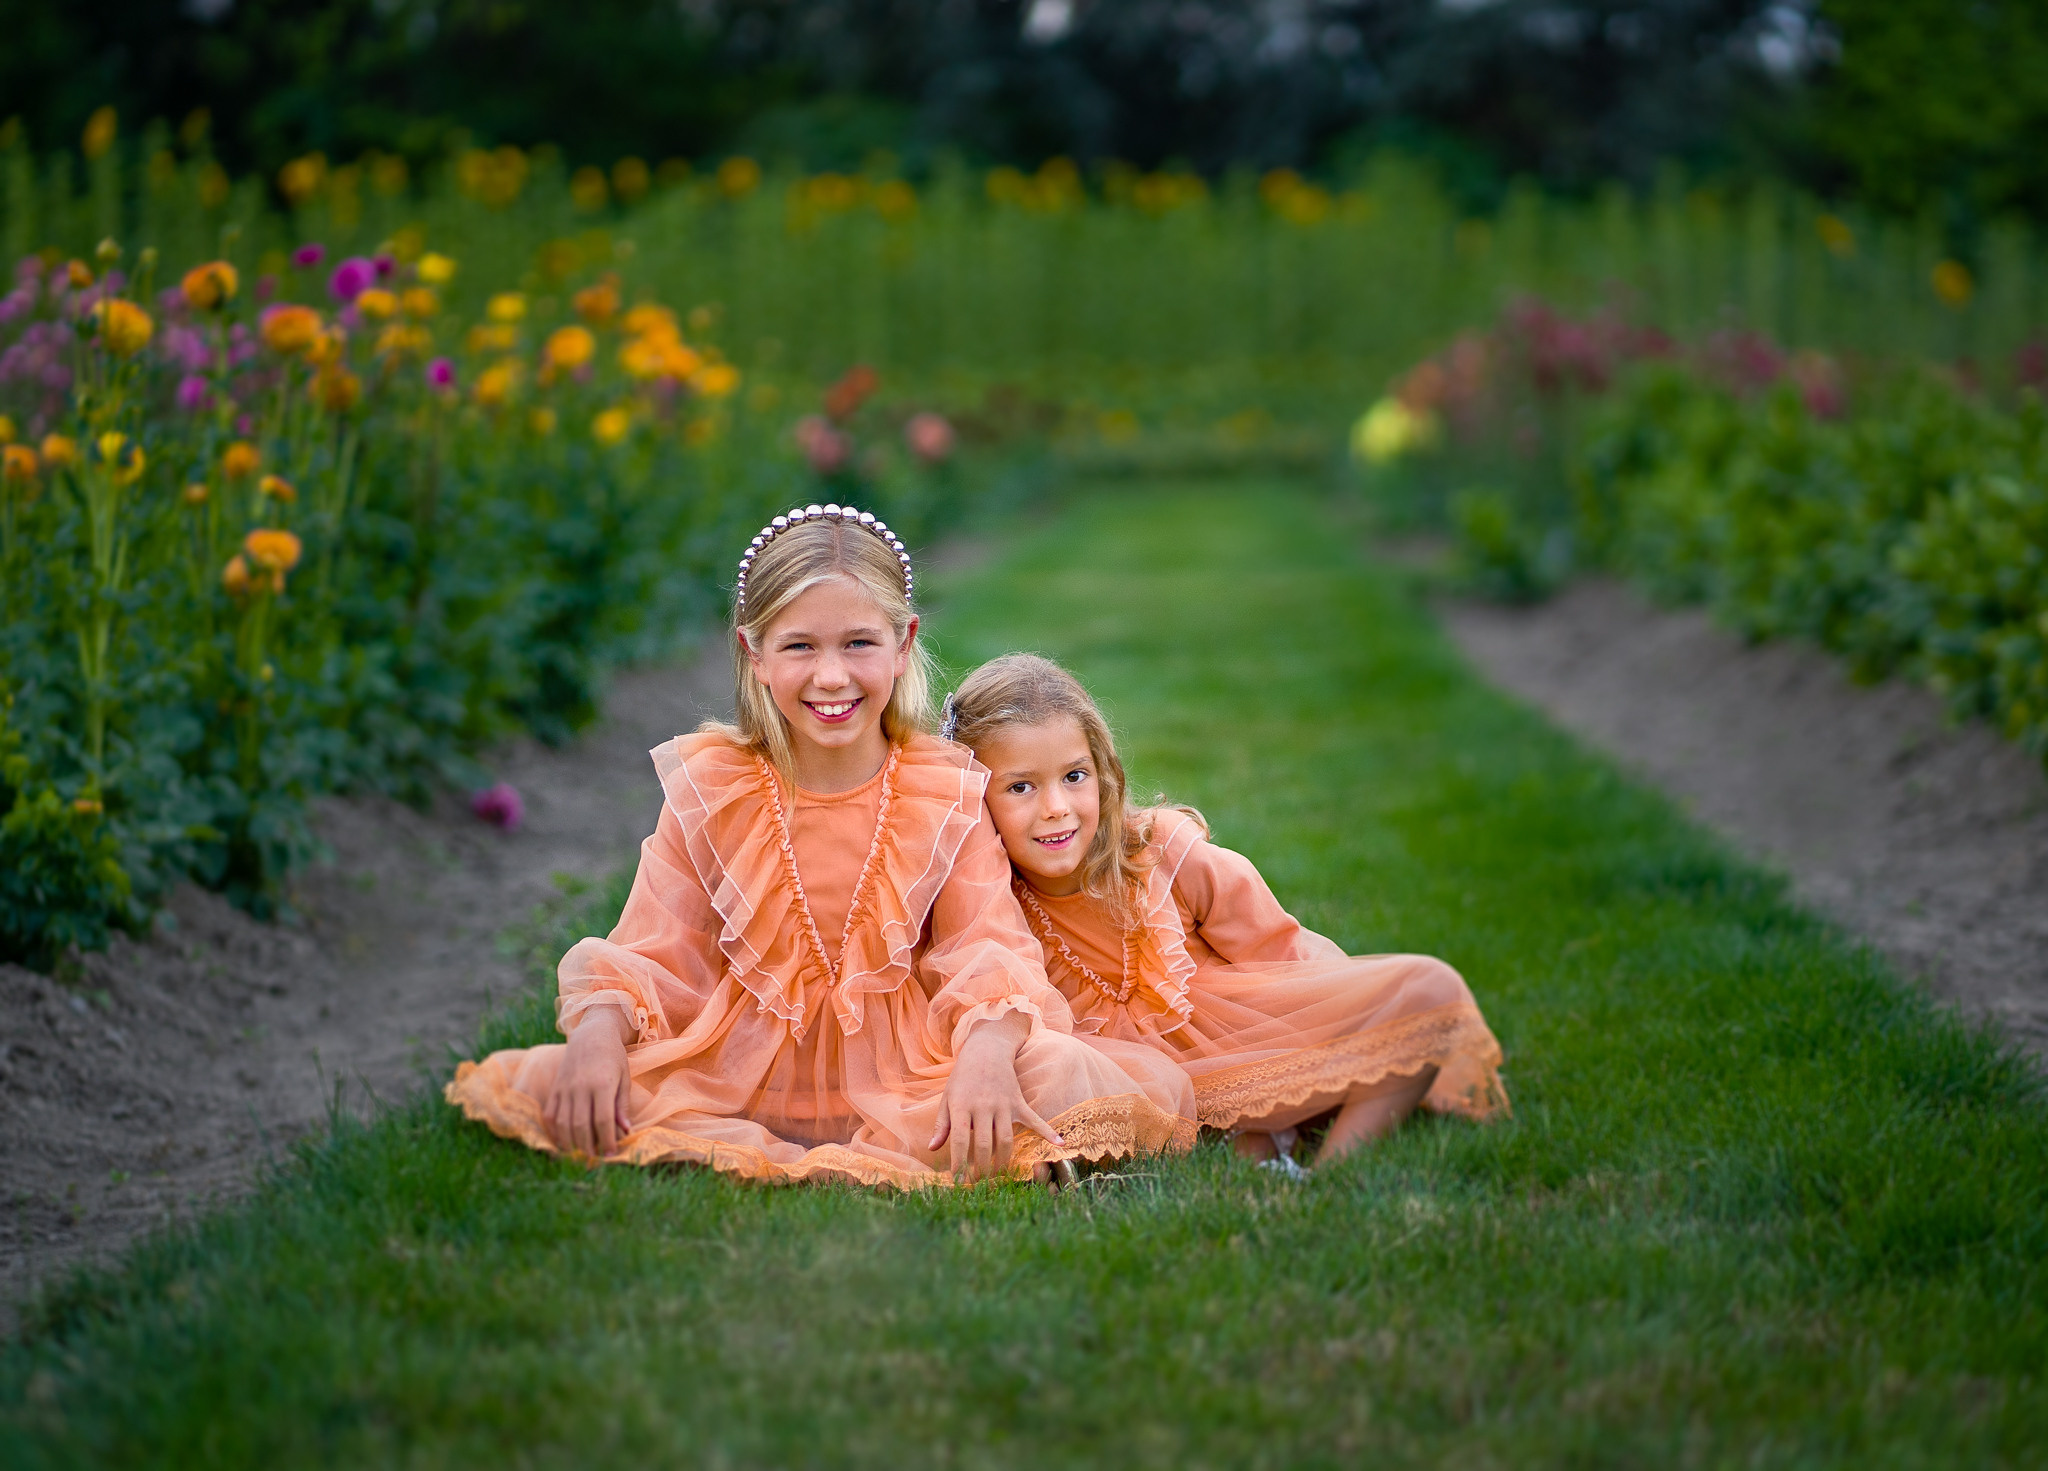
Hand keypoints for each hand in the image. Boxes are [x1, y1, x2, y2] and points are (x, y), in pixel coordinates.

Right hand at [545, 1009, 634, 1159]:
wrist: (591, 1034)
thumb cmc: (613, 1057)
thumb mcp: (624, 1078)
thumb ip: (622, 1105)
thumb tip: (625, 1130)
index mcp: (602, 1084)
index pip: (603, 1119)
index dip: (606, 1140)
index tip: (611, 1154)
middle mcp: (581, 1087)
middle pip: (581, 1125)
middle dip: (588, 1147)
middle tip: (595, 1160)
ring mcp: (565, 1088)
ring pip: (563, 1123)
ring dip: (571, 1144)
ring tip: (580, 1156)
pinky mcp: (555, 1089)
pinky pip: (550, 1115)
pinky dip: (554, 1133)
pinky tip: (562, 1144)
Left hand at [928, 1011, 1062, 1181]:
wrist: (986, 1050)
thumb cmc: (963, 1077)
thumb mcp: (947, 1097)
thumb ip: (942, 1124)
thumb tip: (933, 1148)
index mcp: (962, 1105)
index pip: (960, 1140)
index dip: (959, 1162)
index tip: (958, 1179)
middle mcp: (983, 1105)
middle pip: (984, 1144)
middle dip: (981, 1167)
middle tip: (979, 1183)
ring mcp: (1003, 1104)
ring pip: (1005, 1139)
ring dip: (1002, 1161)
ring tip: (998, 1175)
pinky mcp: (1018, 1102)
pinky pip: (1033, 1119)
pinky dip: (1047, 1132)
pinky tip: (1059, 1144)